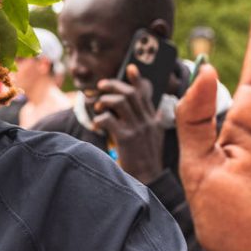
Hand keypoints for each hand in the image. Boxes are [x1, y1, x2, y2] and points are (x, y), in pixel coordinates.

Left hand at [93, 66, 163, 183]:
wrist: (148, 182)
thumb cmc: (145, 163)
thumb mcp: (153, 139)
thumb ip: (151, 122)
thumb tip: (152, 108)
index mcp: (153, 120)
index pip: (146, 94)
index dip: (138, 79)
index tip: (130, 68)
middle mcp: (147, 122)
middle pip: (130, 93)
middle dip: (113, 85)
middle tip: (100, 86)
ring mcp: (138, 129)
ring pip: (120, 102)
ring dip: (105, 101)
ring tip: (98, 109)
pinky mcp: (126, 138)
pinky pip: (109, 119)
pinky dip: (100, 119)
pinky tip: (97, 126)